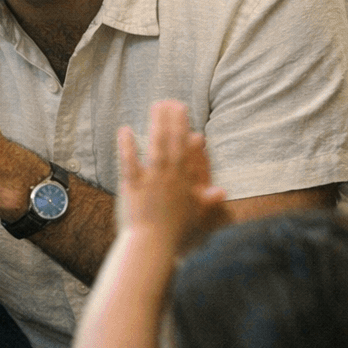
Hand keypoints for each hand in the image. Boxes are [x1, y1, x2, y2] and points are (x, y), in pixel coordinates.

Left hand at [116, 101, 227, 250]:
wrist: (153, 247)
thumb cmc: (174, 234)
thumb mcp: (195, 216)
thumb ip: (207, 200)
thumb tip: (222, 191)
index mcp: (184, 182)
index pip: (187, 151)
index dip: (186, 130)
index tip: (185, 113)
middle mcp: (170, 177)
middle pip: (173, 143)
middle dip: (174, 120)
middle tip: (172, 100)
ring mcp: (151, 180)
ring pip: (156, 147)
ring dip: (157, 125)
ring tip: (156, 106)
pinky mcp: (132, 186)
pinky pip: (130, 163)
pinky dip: (127, 146)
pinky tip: (124, 130)